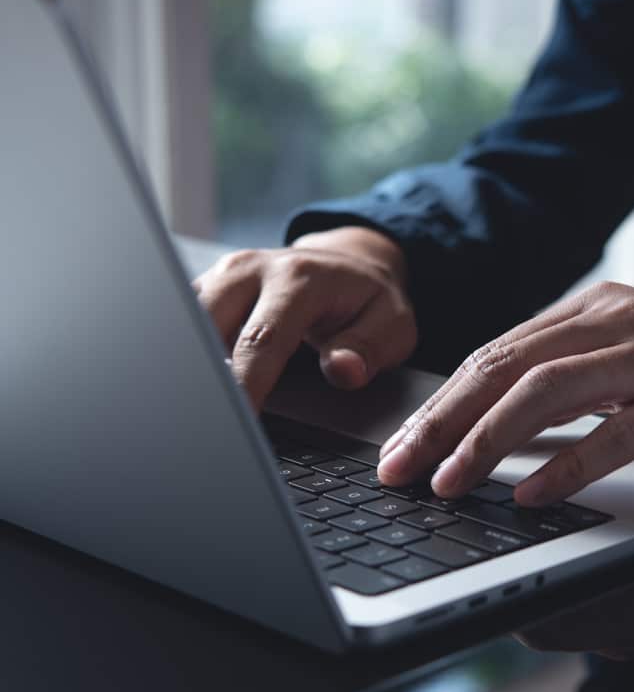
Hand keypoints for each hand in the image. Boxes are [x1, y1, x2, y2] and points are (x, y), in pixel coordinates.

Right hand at [192, 226, 416, 409]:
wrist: (349, 267)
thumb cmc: (368, 302)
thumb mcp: (391, 325)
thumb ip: (368, 349)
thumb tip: (343, 370)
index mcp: (300, 279)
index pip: (262, 340)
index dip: (245, 386)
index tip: (239, 423)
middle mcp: (253, 269)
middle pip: (206, 326)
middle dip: (206, 377)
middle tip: (210, 425)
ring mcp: (224, 275)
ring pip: (187, 323)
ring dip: (192, 364)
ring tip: (206, 407)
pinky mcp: (207, 286)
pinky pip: (185, 322)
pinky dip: (189, 355)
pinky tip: (201, 388)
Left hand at [376, 281, 633, 504]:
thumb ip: (575, 380)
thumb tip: (499, 424)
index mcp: (597, 310)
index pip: (498, 353)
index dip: (442, 402)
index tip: (404, 446)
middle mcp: (617, 321)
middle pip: (506, 367)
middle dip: (443, 422)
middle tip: (400, 468)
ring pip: (547, 393)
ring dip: (487, 441)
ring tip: (449, 483)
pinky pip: (615, 433)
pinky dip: (567, 465)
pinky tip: (533, 495)